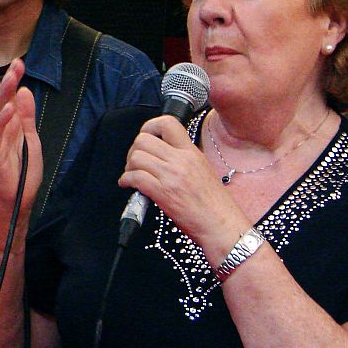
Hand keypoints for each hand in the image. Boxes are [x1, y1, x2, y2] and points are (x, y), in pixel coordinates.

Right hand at [0, 59, 42, 218]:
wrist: (16, 200)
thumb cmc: (21, 172)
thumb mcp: (30, 138)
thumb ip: (26, 116)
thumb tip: (25, 91)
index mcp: (5, 126)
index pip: (6, 99)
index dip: (12, 81)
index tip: (19, 63)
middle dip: (6, 82)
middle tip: (16, 64)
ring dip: (2, 95)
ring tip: (12, 78)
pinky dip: (0, 121)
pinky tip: (8, 109)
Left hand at [118, 115, 247, 248]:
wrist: (221, 225)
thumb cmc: (214, 204)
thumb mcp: (202, 169)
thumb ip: (182, 158)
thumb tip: (160, 154)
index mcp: (191, 152)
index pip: (167, 123)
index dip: (149, 127)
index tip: (145, 138)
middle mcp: (181, 160)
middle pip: (143, 139)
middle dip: (133, 150)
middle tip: (135, 162)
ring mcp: (172, 175)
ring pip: (136, 157)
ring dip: (129, 167)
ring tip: (132, 175)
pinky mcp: (163, 193)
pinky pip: (135, 178)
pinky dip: (126, 181)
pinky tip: (129, 186)